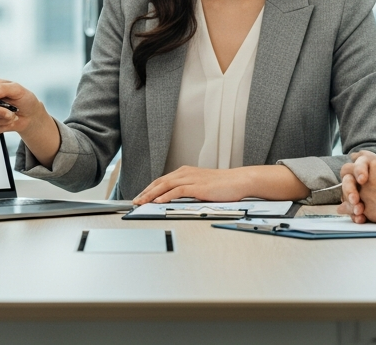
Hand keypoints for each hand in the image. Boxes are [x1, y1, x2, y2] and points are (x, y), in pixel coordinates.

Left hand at [132, 165, 309, 204]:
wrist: (240, 181)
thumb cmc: (223, 186)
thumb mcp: (202, 186)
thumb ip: (188, 190)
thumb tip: (175, 200)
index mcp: (185, 172)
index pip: (162, 180)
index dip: (149, 189)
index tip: (140, 197)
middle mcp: (185, 173)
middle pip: (159, 181)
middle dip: (145, 192)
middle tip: (135, 201)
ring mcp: (191, 179)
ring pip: (165, 185)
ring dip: (151, 194)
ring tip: (142, 202)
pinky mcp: (198, 186)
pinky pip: (178, 191)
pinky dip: (166, 196)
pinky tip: (159, 201)